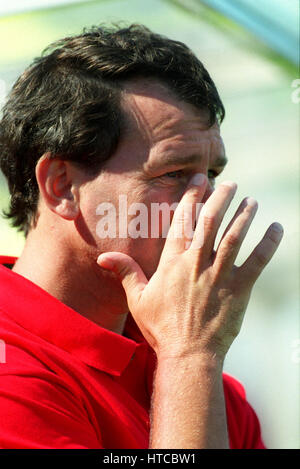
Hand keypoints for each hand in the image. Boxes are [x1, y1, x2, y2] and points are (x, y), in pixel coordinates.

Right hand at [97, 175, 282, 360]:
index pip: (182, 221)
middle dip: (221, 198)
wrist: (189, 355)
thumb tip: (102, 256)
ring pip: (234, 236)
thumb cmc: (161, 327)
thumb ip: (125, 272)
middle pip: (210, 221)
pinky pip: (257, 261)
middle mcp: (197, 263)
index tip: (200, 181)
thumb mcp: (138, 299)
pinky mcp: (239, 289)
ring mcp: (220, 275)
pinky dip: (268, 243)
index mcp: (173, 262)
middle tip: (229, 183)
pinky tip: (276, 228)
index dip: (191, 197)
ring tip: (252, 201)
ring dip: (244, 215)